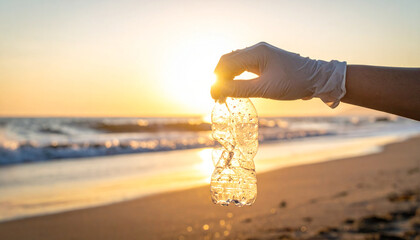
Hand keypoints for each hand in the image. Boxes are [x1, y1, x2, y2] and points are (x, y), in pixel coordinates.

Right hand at [211, 42, 346, 107]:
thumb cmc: (294, 83)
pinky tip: (234, 87)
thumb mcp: (266, 89)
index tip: (214, 95)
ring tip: (223, 94)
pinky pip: (244, 66)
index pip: (227, 63)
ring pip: (235, 63)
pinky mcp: (264, 61)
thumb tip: (219, 90)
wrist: (317, 79)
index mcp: (256, 53)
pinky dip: (236, 76)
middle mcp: (256, 50)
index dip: (216, 79)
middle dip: (219, 78)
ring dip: (227, 77)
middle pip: (228, 61)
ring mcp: (260, 54)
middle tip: (216, 96)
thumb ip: (240, 89)